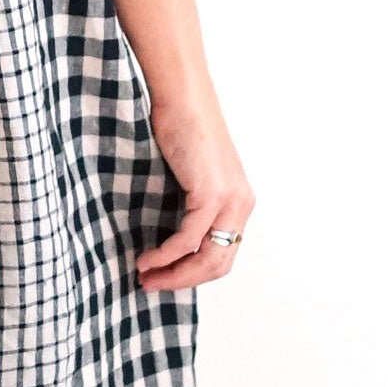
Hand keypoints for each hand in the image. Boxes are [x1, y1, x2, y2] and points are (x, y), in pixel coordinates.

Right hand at [136, 97, 254, 292]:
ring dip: (174, 274)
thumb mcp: (194, 176)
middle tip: (152, 286)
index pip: (224, 255)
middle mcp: (242, 205)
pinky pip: (188, 239)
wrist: (183, 99)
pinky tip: (148, 258)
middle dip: (183, 282)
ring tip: (145, 277)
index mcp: (240, 203)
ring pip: (206, 258)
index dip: (194, 275)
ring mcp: (230, 201)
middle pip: (218, 264)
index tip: (165, 279)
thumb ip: (193, 204)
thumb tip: (172, 238)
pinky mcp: (211, 194)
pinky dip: (166, 254)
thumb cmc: (182, 130)